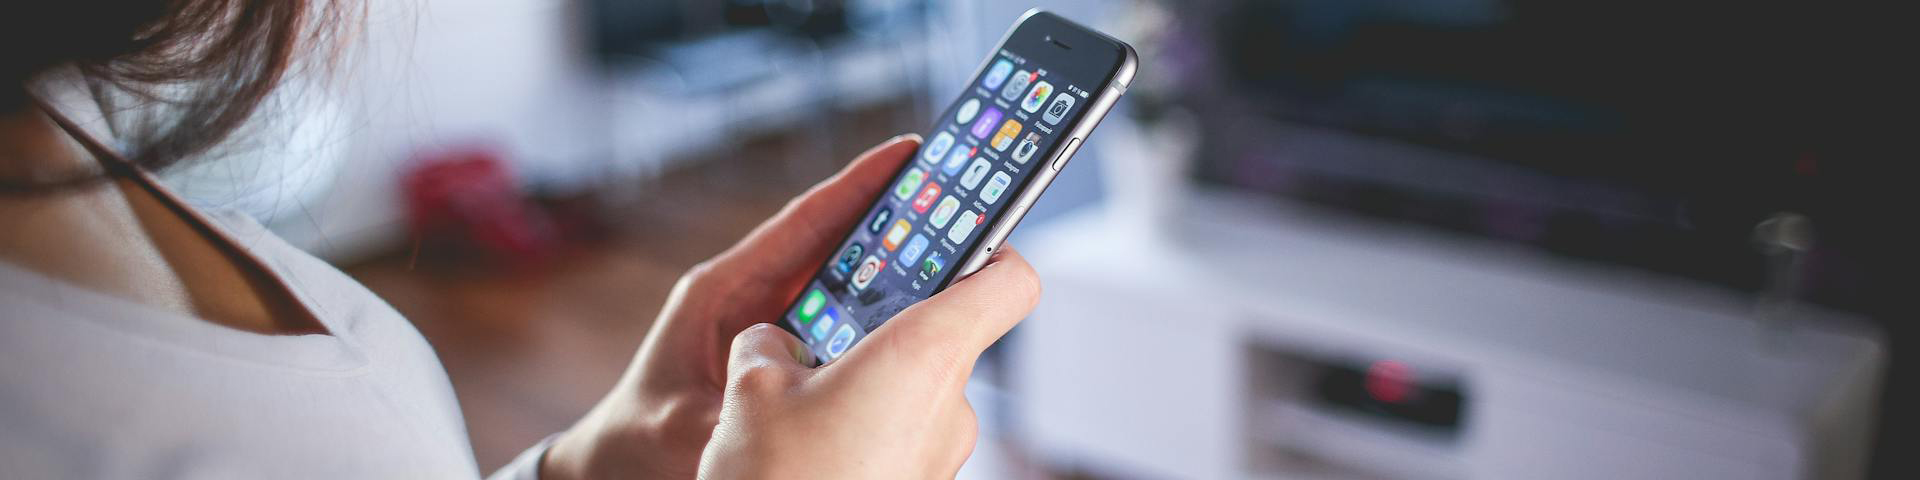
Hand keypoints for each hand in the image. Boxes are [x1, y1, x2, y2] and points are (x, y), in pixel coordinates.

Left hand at [540, 134, 934, 478]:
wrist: (617, 466)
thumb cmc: (636, 439)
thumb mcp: (682, 424)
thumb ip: (734, 411)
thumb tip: (785, 405)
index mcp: (722, 291)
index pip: (801, 224)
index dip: (855, 186)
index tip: (906, 154)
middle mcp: (750, 297)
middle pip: (833, 246)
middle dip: (890, 224)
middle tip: (951, 202)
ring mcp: (768, 325)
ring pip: (842, 285)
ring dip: (890, 272)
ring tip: (952, 257)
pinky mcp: (782, 355)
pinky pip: (839, 327)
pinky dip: (876, 320)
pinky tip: (916, 323)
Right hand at [697, 247, 1040, 478]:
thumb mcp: (752, 390)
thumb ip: (771, 343)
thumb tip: (776, 342)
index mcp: (925, 355)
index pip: (1010, 280)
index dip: (991, 248)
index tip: (958, 235)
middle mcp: (952, 405)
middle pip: (949, 333)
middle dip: (891, 324)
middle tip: (836, 318)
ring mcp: (943, 455)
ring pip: (919, 390)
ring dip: (872, 381)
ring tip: (805, 393)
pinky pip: (904, 435)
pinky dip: (869, 425)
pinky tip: (814, 439)